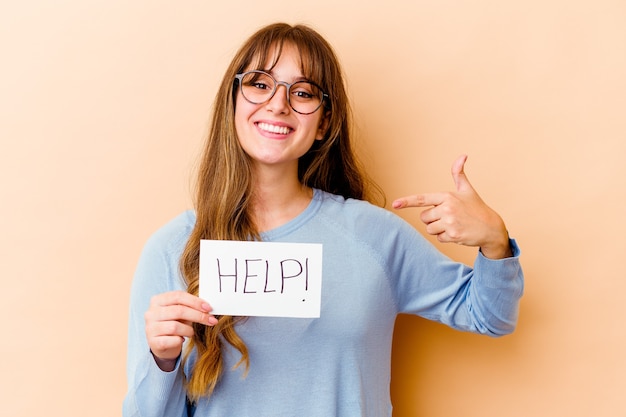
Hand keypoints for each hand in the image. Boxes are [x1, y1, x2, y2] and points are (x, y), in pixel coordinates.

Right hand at [144, 290, 217, 370]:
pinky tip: (181, 339)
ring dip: (189, 330)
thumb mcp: (181, 312)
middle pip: (178, 311)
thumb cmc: (174, 324)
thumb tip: (208, 308)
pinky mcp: (153, 342)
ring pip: (175, 327)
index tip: (209, 308)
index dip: (195, 301)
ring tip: (191, 332)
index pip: (178, 296)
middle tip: (211, 320)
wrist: (162, 345)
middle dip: (198, 315)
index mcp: (157, 300)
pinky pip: (172, 340)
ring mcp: (150, 328)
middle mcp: (151, 313)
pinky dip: (181, 340)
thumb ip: (191, 307)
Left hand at [392, 155, 511, 258]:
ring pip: (429, 229)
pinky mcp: (453, 235)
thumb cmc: (477, 208)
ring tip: (453, 224)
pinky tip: (457, 232)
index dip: (407, 201)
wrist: (491, 228)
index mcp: (447, 196)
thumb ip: (459, 174)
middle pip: (423, 217)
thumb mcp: (467, 190)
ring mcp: (449, 222)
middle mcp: (447, 208)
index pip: (422, 199)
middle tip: (448, 217)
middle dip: (432, 219)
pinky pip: (438, 238)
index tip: (395, 204)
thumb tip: (462, 155)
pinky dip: (446, 237)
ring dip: (438, 229)